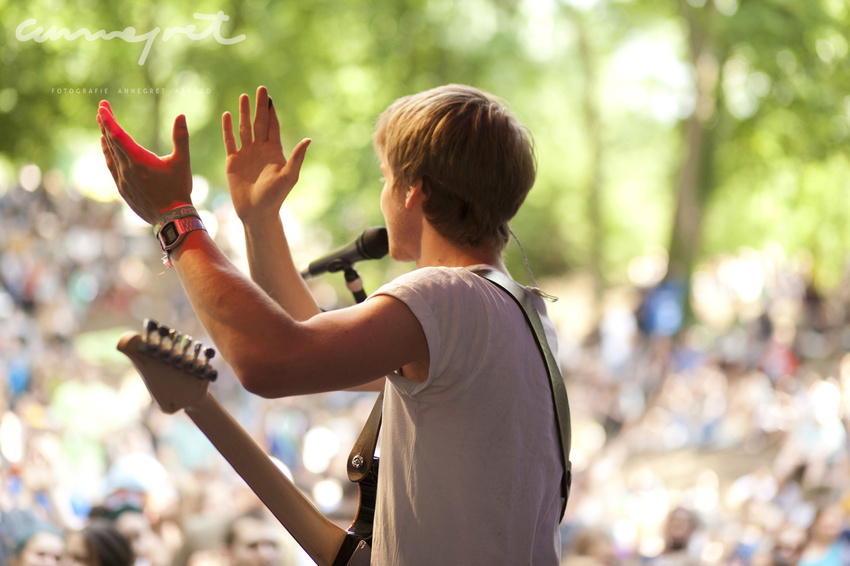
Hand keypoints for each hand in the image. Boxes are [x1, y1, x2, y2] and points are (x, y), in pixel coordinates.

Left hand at [97, 100, 192, 223]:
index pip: (117, 135)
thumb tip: (181, 115)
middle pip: (110, 142)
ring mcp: (122, 180)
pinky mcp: (123, 188)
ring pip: (109, 154)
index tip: (102, 107)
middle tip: (101, 108)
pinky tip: (105, 147)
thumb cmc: (178, 189)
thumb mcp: (182, 162)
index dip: (109, 120)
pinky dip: (107, 153)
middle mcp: (126, 169)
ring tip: (101, 124)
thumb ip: (181, 137)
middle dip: (105, 123)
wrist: (171, 217)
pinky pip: (111, 166)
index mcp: (139, 160)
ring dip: (104, 137)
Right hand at [222, 86, 310, 223]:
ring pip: (244, 128)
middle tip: (260, 88)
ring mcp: (246, 154)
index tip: (270, 96)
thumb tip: (308, 139)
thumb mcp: (289, 176)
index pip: (272, 126)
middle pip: (259, 122)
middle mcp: (260, 149)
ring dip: (243, 113)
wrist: (257, 212)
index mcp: (274, 151)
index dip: (271, 111)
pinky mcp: (233, 161)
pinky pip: (230, 141)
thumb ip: (297, 157)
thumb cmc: (275, 197)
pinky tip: (226, 115)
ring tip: (243, 96)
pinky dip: (227, 128)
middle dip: (259, 106)